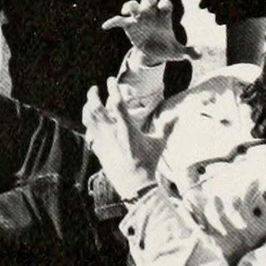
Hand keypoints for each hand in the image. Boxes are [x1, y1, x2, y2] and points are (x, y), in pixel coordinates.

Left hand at [82, 78, 156, 199]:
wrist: (135, 186)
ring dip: (87, 108)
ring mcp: (103, 142)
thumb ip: (166, 127)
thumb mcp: (159, 144)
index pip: (118, 104)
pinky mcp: (98, 150)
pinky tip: (91, 122)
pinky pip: (89, 132)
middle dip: (92, 96)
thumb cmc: (148, 163)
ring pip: (89, 119)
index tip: (111, 80)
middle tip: (95, 89)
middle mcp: (113, 134)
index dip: (113, 89)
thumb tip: (178, 115)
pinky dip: (88, 124)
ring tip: (90, 102)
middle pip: (96, 109)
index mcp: (128, 129)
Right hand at [102, 0, 199, 66]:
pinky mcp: (128, 25)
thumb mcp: (178, 51)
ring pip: (133, 5)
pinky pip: (118, 20)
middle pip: (148, 0)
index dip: (164, 5)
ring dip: (130, 6)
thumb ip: (189, 52)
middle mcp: (151, 13)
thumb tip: (200, 55)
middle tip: (147, 6)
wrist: (153, 53)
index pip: (165, 5)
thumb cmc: (166, 47)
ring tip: (126, 11)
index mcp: (164, 16)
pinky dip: (111, 22)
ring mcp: (138, 18)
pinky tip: (105, 26)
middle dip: (147, 1)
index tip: (163, 8)